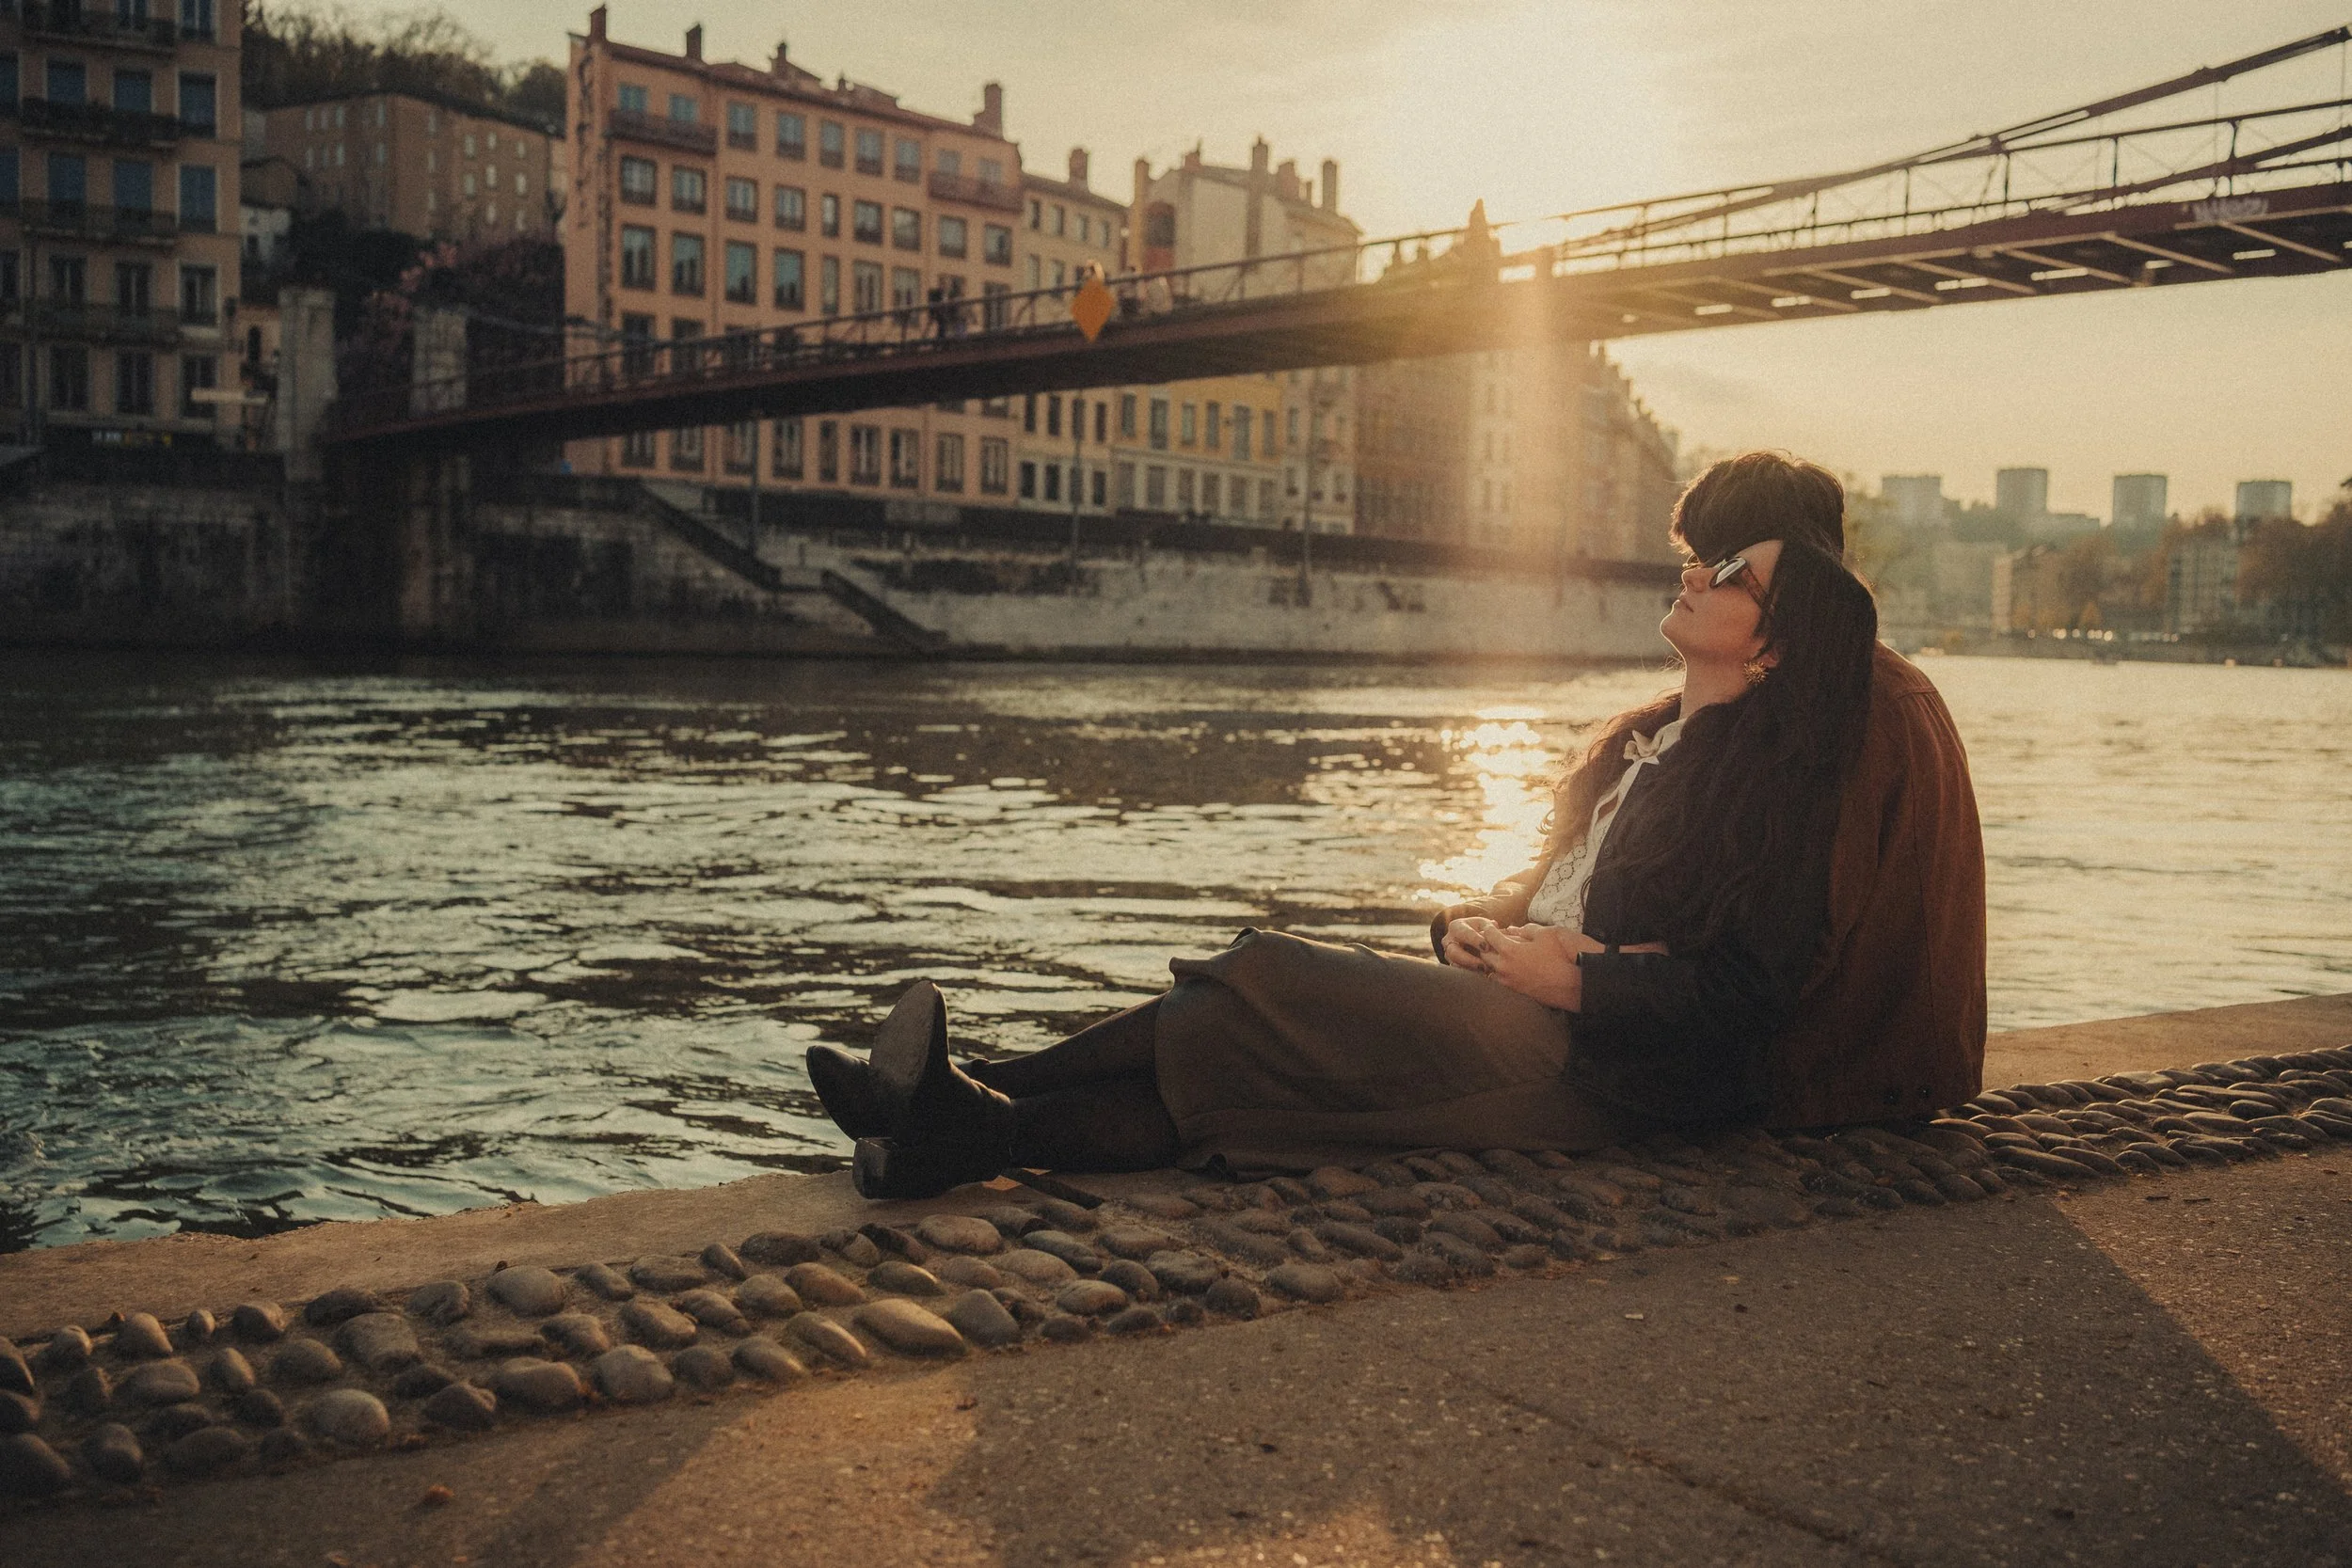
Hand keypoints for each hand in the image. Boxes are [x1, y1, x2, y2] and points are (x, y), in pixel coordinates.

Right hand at [1441, 917, 1501, 973]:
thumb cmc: (1483, 930)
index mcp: (1457, 926)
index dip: (1474, 940)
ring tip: (1484, 972)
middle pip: (1453, 951)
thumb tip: (1495, 931)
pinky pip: (1458, 971)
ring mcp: (1449, 954)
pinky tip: (1481, 975)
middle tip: (1483, 965)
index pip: (1463, 933)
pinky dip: (1469, 974)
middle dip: (1468, 959)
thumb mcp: (1487, 925)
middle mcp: (1449, 940)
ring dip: (1469, 969)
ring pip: (1454, 964)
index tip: (1486, 947)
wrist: (1478, 939)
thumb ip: (1491, 928)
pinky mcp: (1453, 964)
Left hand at [1481, 925, 1603, 1009]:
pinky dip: (1498, 972)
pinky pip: (1498, 980)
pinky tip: (1507, 967)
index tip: (1490, 925)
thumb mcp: (1546, 934)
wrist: (1571, 984)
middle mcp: (1504, 967)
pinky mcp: (1515, 990)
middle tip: (1491, 939)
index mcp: (1510, 951)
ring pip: (1489, 969)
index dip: (1488, 929)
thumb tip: (1514, 928)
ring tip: (1498, 954)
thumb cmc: (1559, 957)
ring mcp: (1509, 981)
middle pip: (1484, 954)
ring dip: (1491, 960)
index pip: (1489, 936)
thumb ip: (1527, 929)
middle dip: (1485, 945)